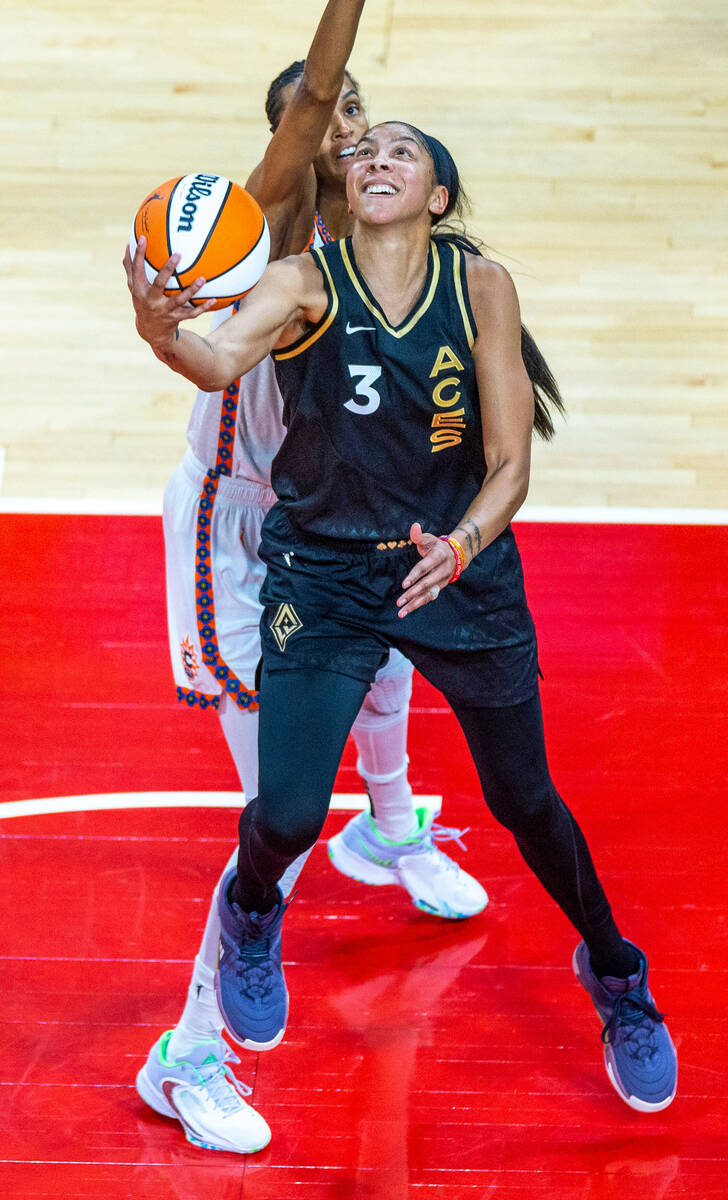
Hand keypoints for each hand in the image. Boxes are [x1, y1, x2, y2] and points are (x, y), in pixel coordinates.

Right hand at [123, 236, 215, 354]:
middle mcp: (151, 300)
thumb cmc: (142, 301)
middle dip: (167, 270)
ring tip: (202, 279)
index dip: (139, 254)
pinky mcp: (176, 318)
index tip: (143, 238)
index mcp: (139, 290)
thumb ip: (131, 267)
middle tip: (178, 255)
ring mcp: (164, 310)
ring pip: (179, 300)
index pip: (137, 269)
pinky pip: (192, 313)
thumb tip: (128, 245)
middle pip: (159, 284)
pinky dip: (203, 307)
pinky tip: (214, 299)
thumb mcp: (134, 287)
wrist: (150, 331)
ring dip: (191, 290)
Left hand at [396, 523, 455, 617]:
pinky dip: (418, 605)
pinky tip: (407, 610)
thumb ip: (419, 535)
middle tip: (399, 601)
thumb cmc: (436, 546)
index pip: (425, 567)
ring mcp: (442, 581)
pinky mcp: (440, 588)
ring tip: (401, 612)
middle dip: (412, 593)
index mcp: (439, 556)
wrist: (455, 555)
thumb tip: (414, 527)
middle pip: (426, 584)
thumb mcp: (429, 539)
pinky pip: (429, 598)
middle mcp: (442, 570)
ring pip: (428, 595)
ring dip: (415, 604)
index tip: (403, 584)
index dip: (414, 576)